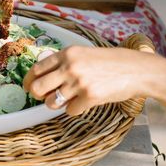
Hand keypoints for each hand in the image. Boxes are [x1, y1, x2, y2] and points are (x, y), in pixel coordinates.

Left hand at [23, 46, 158, 115]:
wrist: (137, 70)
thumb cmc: (111, 63)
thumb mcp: (84, 54)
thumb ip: (64, 62)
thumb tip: (41, 76)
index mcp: (67, 53)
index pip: (36, 69)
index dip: (28, 81)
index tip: (28, 87)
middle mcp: (70, 66)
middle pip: (37, 88)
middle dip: (38, 96)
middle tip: (46, 97)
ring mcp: (79, 82)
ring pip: (51, 103)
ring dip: (57, 104)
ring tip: (70, 98)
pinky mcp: (90, 97)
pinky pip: (70, 111)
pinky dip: (76, 109)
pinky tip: (86, 101)